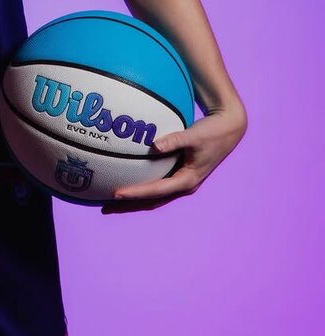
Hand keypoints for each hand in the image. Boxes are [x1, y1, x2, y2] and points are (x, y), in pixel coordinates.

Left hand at [101, 102, 247, 213]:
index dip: (135, 193)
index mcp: (188, 180)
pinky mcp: (179, 172)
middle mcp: (183, 185)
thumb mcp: (194, 136)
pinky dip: (143, 186)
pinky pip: (157, 184)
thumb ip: (174, 140)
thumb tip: (153, 145)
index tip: (116, 193)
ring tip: (111, 200)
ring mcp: (181, 180)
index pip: (156, 190)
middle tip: (105, 207)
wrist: (229, 129)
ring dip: (134, 199)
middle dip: (129, 204)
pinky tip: (128, 181)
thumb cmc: (212, 132)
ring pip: (154, 195)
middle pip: (152, 200)